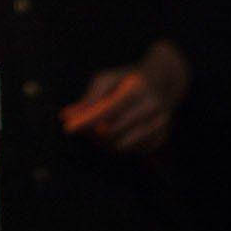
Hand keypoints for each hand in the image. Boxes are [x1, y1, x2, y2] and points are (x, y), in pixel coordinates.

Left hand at [59, 41, 189, 153]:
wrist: (163, 81)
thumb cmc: (127, 79)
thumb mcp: (107, 79)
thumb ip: (89, 98)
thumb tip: (66, 116)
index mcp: (137, 88)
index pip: (107, 110)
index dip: (86, 121)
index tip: (68, 128)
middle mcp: (151, 107)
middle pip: (113, 130)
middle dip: (92, 133)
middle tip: (81, 128)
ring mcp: (159, 124)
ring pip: (123, 145)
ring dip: (104, 143)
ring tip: (96, 131)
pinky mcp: (162, 137)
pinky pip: (134, 151)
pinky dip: (120, 146)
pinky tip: (115, 135)